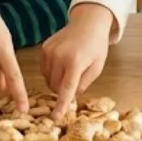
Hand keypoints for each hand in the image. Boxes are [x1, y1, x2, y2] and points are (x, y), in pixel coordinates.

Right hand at [41, 3, 113, 120]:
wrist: (88, 23)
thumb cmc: (96, 46)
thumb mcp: (97, 66)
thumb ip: (84, 83)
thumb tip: (71, 95)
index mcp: (75, 62)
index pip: (66, 89)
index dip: (61, 105)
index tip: (56, 116)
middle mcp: (59, 56)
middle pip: (55, 86)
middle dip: (62, 90)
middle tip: (74, 82)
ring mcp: (49, 51)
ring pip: (47, 79)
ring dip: (56, 82)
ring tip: (68, 71)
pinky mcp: (44, 48)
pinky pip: (44, 69)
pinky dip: (51, 72)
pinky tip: (61, 64)